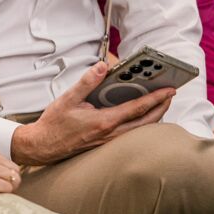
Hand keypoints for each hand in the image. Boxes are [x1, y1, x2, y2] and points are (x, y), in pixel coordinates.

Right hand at [10, 62, 174, 165]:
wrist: (43, 146)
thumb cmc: (54, 124)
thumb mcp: (68, 98)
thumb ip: (88, 81)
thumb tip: (103, 67)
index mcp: (104, 121)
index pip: (137, 108)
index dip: (156, 98)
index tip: (169, 90)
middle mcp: (110, 134)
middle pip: (145, 122)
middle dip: (161, 107)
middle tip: (171, 95)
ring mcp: (108, 141)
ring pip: (139, 129)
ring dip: (153, 116)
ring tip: (160, 103)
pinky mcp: (104, 143)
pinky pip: (130, 133)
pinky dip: (140, 123)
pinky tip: (139, 115)